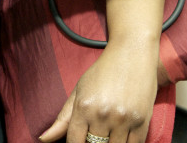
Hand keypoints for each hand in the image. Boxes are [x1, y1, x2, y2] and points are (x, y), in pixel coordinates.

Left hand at [39, 40, 158, 142]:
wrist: (132, 53)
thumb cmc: (103, 71)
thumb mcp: (79, 91)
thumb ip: (63, 118)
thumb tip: (43, 139)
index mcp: (84, 107)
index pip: (74, 142)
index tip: (80, 141)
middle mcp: (103, 114)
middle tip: (95, 133)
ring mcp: (124, 119)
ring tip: (107, 135)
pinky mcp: (142, 121)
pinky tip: (120, 138)